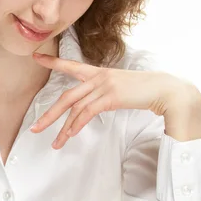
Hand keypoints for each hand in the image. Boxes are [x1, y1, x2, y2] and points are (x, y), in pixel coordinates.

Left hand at [30, 52, 189, 148]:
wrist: (165, 89)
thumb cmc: (144, 90)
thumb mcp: (120, 88)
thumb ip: (103, 93)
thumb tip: (91, 107)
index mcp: (99, 72)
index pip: (71, 66)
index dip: (52, 62)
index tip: (36, 56)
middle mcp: (98, 77)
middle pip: (66, 96)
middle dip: (49, 114)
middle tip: (35, 127)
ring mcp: (104, 85)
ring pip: (75, 108)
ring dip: (63, 128)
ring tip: (55, 143)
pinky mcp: (111, 96)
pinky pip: (88, 112)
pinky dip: (78, 125)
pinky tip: (71, 134)